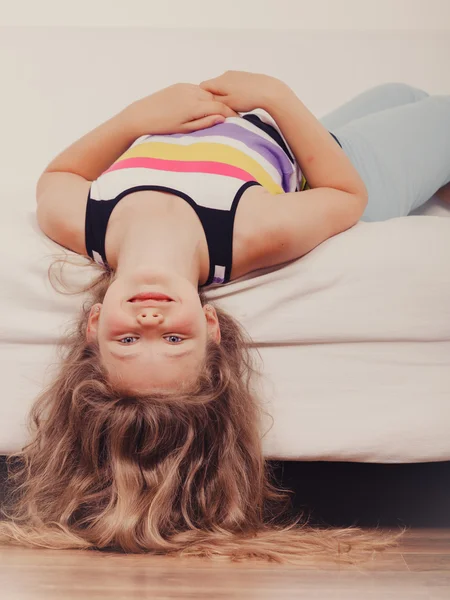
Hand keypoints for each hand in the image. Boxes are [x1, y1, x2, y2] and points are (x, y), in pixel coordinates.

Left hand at [122, 83, 237, 135]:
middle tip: (233, 118)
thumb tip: (222, 119)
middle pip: (215, 98)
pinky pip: (197, 90)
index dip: (231, 114)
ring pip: (207, 93)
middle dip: (225, 107)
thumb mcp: (185, 129)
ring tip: (220, 112)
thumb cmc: (162, 127)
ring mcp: (185, 87)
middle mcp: (191, 93)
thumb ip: (204, 123)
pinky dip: (204, 97)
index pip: (220, 107)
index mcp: (194, 106)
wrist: (140, 115)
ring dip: (215, 101)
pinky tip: (204, 106)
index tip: (239, 121)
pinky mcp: (179, 85)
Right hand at [199, 70, 287, 112]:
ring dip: (226, 96)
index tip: (209, 107)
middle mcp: (225, 75)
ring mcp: (235, 74)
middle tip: (223, 108)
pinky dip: (234, 92)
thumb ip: (213, 102)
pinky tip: (243, 99)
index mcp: (219, 81)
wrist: (269, 91)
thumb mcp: (227, 104)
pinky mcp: (244, 76)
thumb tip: (203, 101)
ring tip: (235, 105)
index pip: (202, 88)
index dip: (204, 99)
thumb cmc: (248, 99)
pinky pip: (233, 85)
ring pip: (223, 86)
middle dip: (215, 98)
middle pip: (213, 87)